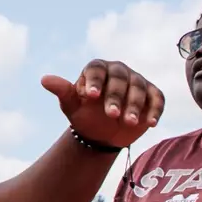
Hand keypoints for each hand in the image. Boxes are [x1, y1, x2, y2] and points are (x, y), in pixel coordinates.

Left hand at [42, 60, 164, 147]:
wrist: (101, 133)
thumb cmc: (84, 114)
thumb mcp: (71, 105)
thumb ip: (62, 91)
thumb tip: (44, 80)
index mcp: (97, 69)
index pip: (96, 69)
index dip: (94, 81)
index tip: (90, 96)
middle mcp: (118, 71)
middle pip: (119, 79)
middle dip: (116, 97)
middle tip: (111, 115)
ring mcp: (137, 81)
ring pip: (139, 88)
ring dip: (135, 105)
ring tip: (129, 122)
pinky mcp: (152, 94)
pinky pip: (157, 98)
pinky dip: (155, 109)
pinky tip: (151, 123)